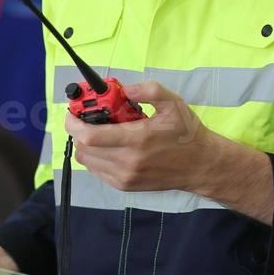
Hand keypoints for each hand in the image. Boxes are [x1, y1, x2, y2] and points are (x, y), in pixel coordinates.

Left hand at [64, 80, 218, 193]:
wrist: (200, 165)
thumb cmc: (186, 134)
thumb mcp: (173, 103)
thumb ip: (148, 90)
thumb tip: (124, 89)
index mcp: (138, 139)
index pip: (90, 136)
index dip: (73, 122)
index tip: (72, 111)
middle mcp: (128, 162)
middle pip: (83, 147)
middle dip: (79, 129)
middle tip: (88, 116)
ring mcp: (125, 177)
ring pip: (86, 159)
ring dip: (86, 142)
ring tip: (101, 130)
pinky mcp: (125, 185)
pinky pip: (96, 170)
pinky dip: (94, 155)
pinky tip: (109, 145)